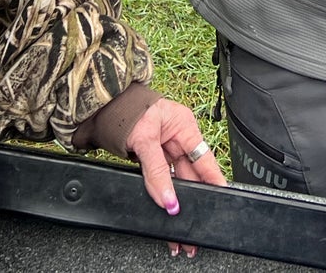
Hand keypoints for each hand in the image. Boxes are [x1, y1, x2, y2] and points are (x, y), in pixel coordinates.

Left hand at [122, 96, 225, 256]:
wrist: (104, 107)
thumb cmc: (127, 110)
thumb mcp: (144, 140)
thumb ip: (156, 172)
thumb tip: (168, 199)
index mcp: (185, 127)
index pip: (205, 159)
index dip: (214, 179)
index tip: (221, 197)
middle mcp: (178, 139)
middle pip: (191, 173)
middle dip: (192, 196)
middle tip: (192, 219)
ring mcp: (166, 149)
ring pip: (176, 179)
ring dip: (176, 198)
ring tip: (177, 218)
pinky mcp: (154, 158)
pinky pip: (162, 179)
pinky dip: (163, 192)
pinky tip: (165, 205)